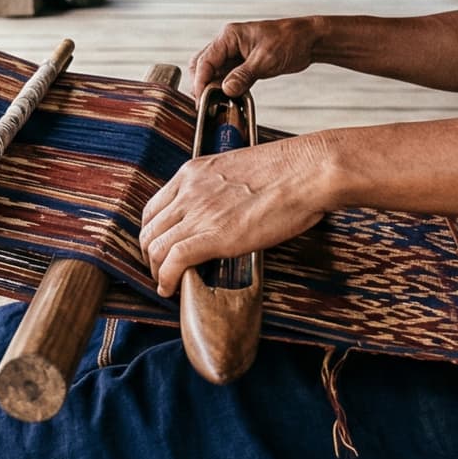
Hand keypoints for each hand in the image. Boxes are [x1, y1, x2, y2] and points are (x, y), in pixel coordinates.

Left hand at [139, 136, 332, 295]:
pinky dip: (166, 279)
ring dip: (156, 271)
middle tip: (161, 270)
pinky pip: (174, 260)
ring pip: (155, 247)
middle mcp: (190, 191)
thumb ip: (221, 189)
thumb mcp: (239, 170)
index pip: (153, 207)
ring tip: (167, 283)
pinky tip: (170, 289)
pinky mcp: (216, 235)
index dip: (152, 233)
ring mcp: (200, 212)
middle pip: (149, 229)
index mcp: (194, 173)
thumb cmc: (289, 170)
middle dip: (150, 255)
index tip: (160, 247)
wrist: (308, 171)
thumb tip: (224, 210)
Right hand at [187, 17, 321, 98]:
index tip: (201, 99)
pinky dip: (225, 88)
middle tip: (206, 104)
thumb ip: (244, 75)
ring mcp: (235, 53)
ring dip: (213, 87)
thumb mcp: (266, 60)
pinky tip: (229, 98)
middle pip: (202, 65)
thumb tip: (226, 90)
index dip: (200, 81)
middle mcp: (228, 43)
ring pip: (213, 72)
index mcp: (229, 36)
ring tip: (217, 104)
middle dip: (201, 84)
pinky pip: (226, 77)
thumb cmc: (290, 40)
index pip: (204, 60)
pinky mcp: (243, 64)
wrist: (309, 40)